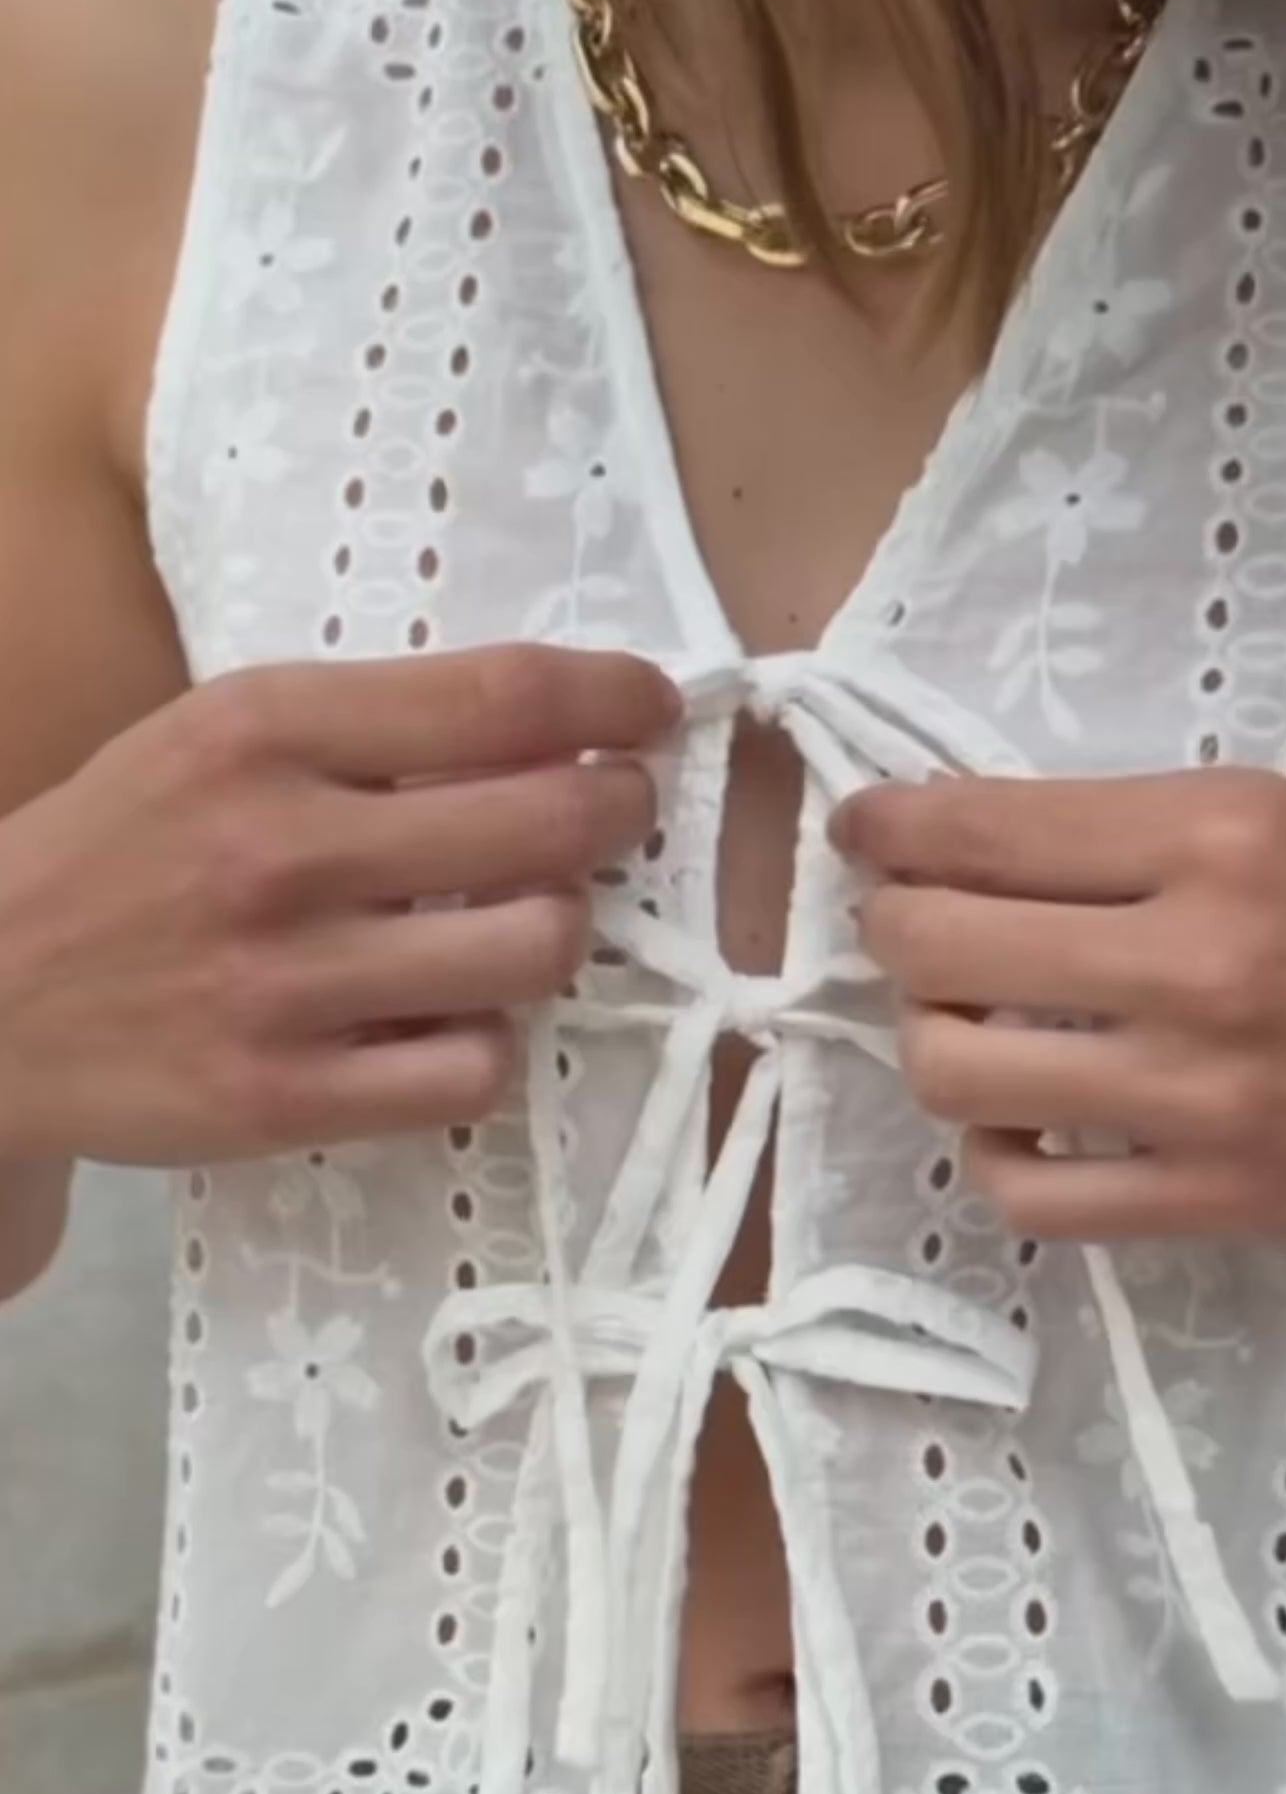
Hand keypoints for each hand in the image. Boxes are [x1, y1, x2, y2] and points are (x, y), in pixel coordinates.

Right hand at [0, 646, 678, 1163]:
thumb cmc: (122, 850)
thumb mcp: (218, 739)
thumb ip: (371, 727)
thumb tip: (558, 723)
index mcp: (268, 728)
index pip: (503, 694)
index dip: (614, 696)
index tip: (655, 709)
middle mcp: (284, 847)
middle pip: (550, 821)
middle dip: (619, 810)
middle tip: (618, 812)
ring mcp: (286, 983)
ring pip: (534, 952)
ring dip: (558, 932)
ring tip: (526, 921)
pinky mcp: (282, 1099)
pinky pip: (473, 1072)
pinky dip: (488, 1046)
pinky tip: (453, 1023)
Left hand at [832, 769, 1285, 1257]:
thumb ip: (1134, 833)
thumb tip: (966, 844)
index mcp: (1219, 836)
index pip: (984, 828)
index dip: (888, 830)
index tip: (860, 831)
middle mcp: (1199, 959)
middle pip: (940, 947)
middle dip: (890, 932)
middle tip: (908, 930)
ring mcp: (1203, 1094)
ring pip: (958, 1074)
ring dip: (933, 1045)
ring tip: (965, 1029)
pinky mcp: (1219, 1201)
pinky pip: (1031, 1193)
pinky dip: (997, 1156)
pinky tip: (1020, 1124)